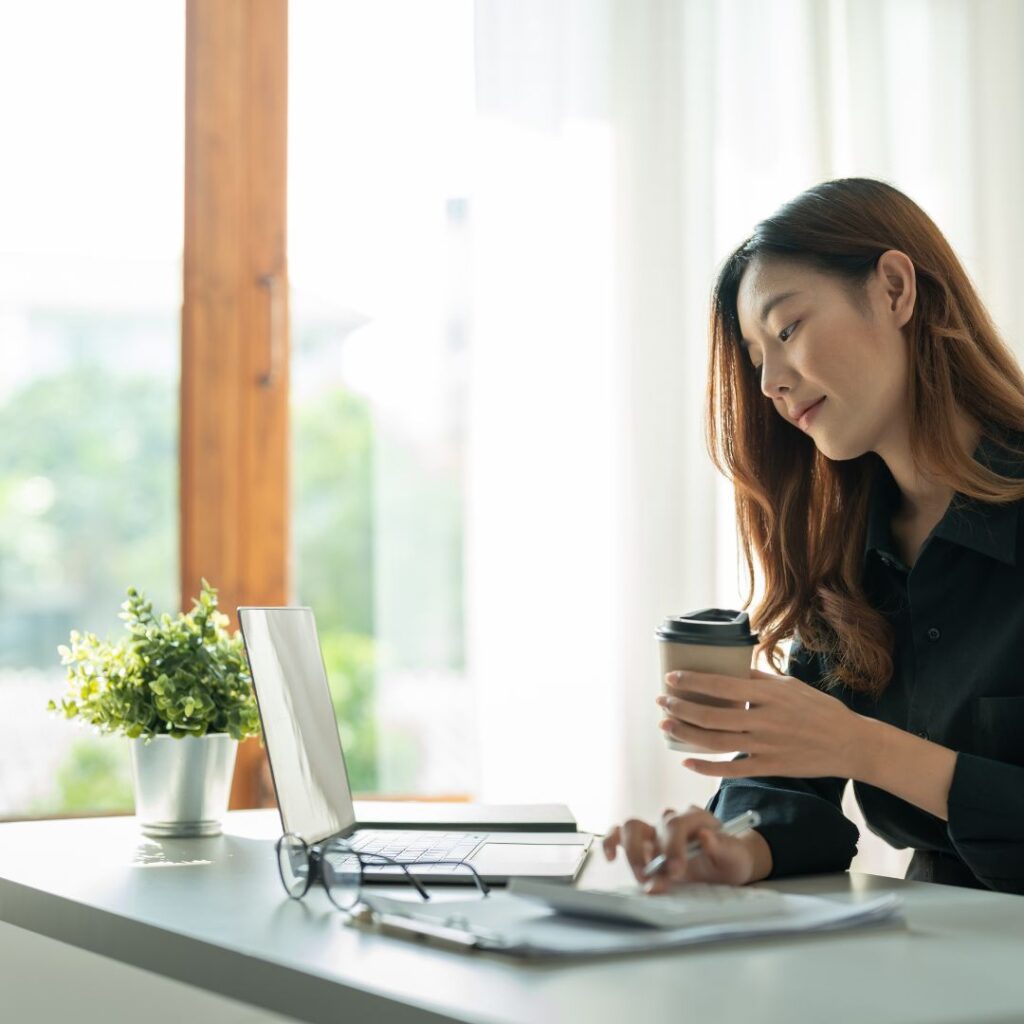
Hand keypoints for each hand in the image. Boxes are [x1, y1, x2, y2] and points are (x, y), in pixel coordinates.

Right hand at [602, 806, 757, 891]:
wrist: (727, 864)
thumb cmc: (731, 859)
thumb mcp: (735, 856)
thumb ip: (721, 847)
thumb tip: (704, 836)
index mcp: (697, 818)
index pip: (678, 824)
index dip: (673, 846)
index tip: (676, 870)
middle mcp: (674, 820)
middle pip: (654, 825)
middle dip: (654, 852)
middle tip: (655, 877)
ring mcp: (656, 830)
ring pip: (633, 827)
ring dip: (632, 852)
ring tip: (641, 876)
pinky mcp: (644, 843)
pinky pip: (620, 835)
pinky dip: (611, 842)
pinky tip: (611, 857)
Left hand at [658, 668, 865, 779]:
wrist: (851, 744)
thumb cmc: (820, 709)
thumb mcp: (790, 685)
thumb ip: (758, 679)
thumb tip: (729, 668)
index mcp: (770, 695)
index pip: (722, 686)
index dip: (692, 682)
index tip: (670, 677)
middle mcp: (765, 721)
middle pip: (712, 716)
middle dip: (681, 707)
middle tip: (662, 701)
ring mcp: (766, 747)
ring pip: (716, 743)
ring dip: (686, 733)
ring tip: (665, 724)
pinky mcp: (770, 768)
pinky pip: (731, 769)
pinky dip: (705, 767)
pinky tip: (686, 759)